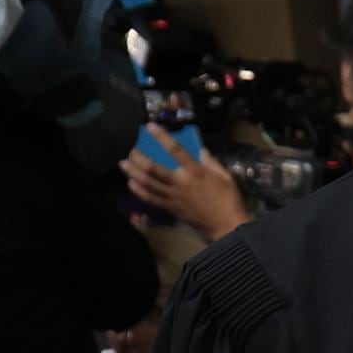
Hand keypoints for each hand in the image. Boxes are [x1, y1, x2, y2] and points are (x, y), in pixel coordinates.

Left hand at [119, 125, 249, 242]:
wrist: (226, 225)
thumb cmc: (229, 200)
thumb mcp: (226, 177)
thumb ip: (212, 162)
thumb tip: (201, 151)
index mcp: (195, 172)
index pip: (176, 150)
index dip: (162, 137)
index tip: (150, 127)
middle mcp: (179, 182)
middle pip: (152, 169)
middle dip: (138, 159)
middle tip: (130, 151)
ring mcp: (172, 196)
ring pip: (147, 183)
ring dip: (133, 173)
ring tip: (124, 165)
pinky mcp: (170, 208)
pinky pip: (150, 198)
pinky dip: (138, 191)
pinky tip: (131, 184)